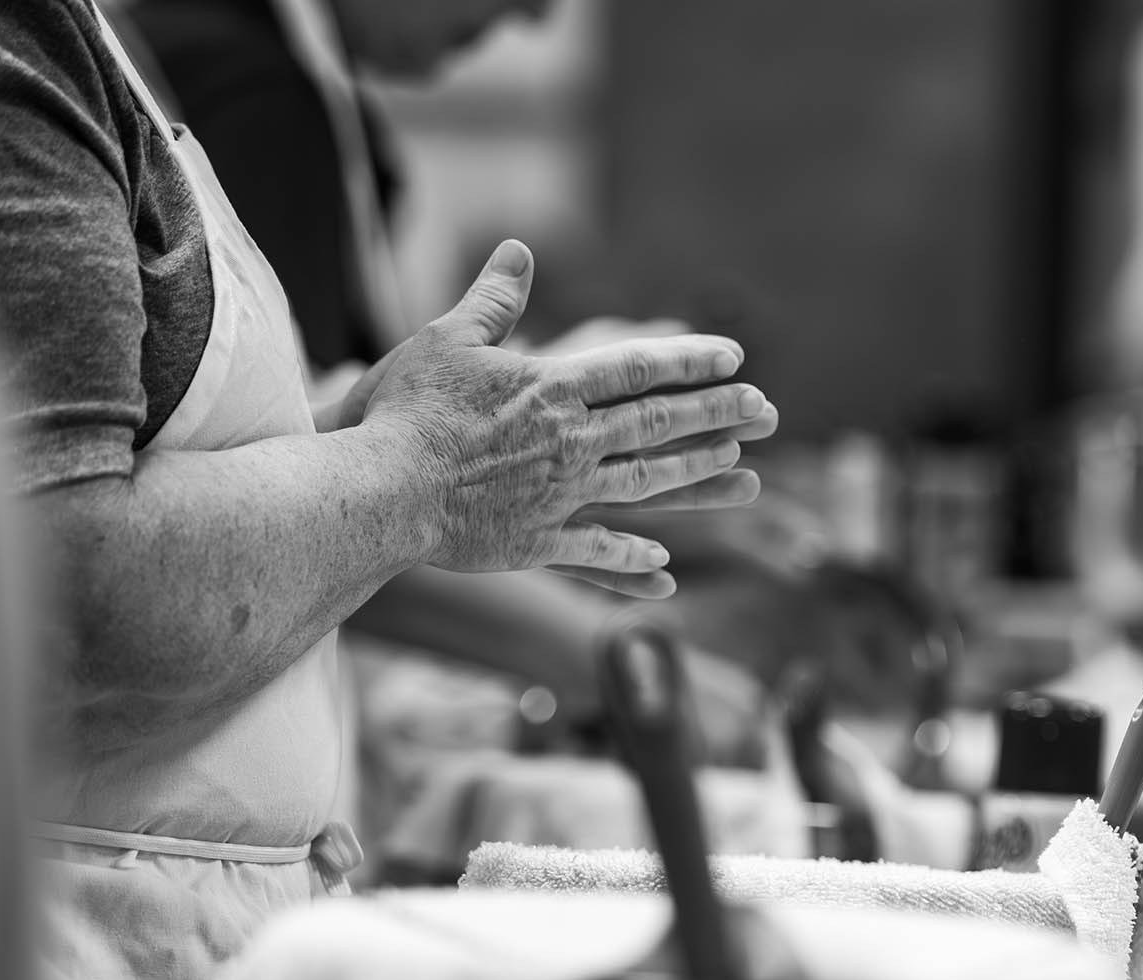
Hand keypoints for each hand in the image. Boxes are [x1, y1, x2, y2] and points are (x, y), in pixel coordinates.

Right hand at [351, 241, 777, 597]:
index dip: (688, 362)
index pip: (637, 368)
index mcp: (554, 388)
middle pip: (658, 424)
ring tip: (743, 472)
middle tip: (764, 410)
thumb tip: (518, 250)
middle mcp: (571, 441)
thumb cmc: (405, 409)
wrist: (378, 486)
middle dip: (716, 415)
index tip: (732, 356)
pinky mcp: (535, 539)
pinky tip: (666, 565)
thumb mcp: (447, 339)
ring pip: (645, 483)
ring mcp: (559, 494)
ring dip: (698, 478)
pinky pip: (596, 549)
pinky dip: (632, 557)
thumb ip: (493, 298)